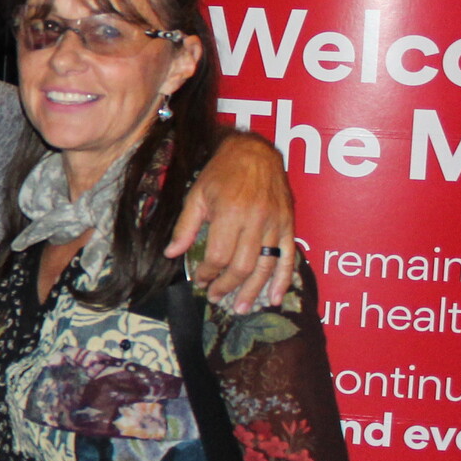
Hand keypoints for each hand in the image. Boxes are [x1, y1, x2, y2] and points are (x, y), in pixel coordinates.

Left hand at [169, 133, 295, 310]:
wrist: (255, 152)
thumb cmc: (221, 172)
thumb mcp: (196, 195)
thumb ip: (185, 227)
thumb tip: (171, 254)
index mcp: (231, 213)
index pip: (219, 256)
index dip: (208, 273)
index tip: (200, 280)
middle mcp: (256, 221)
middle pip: (243, 266)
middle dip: (228, 287)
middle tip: (216, 298)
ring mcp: (276, 224)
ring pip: (265, 266)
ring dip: (253, 291)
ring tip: (242, 308)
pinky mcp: (289, 225)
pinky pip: (288, 257)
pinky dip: (282, 280)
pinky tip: (274, 298)